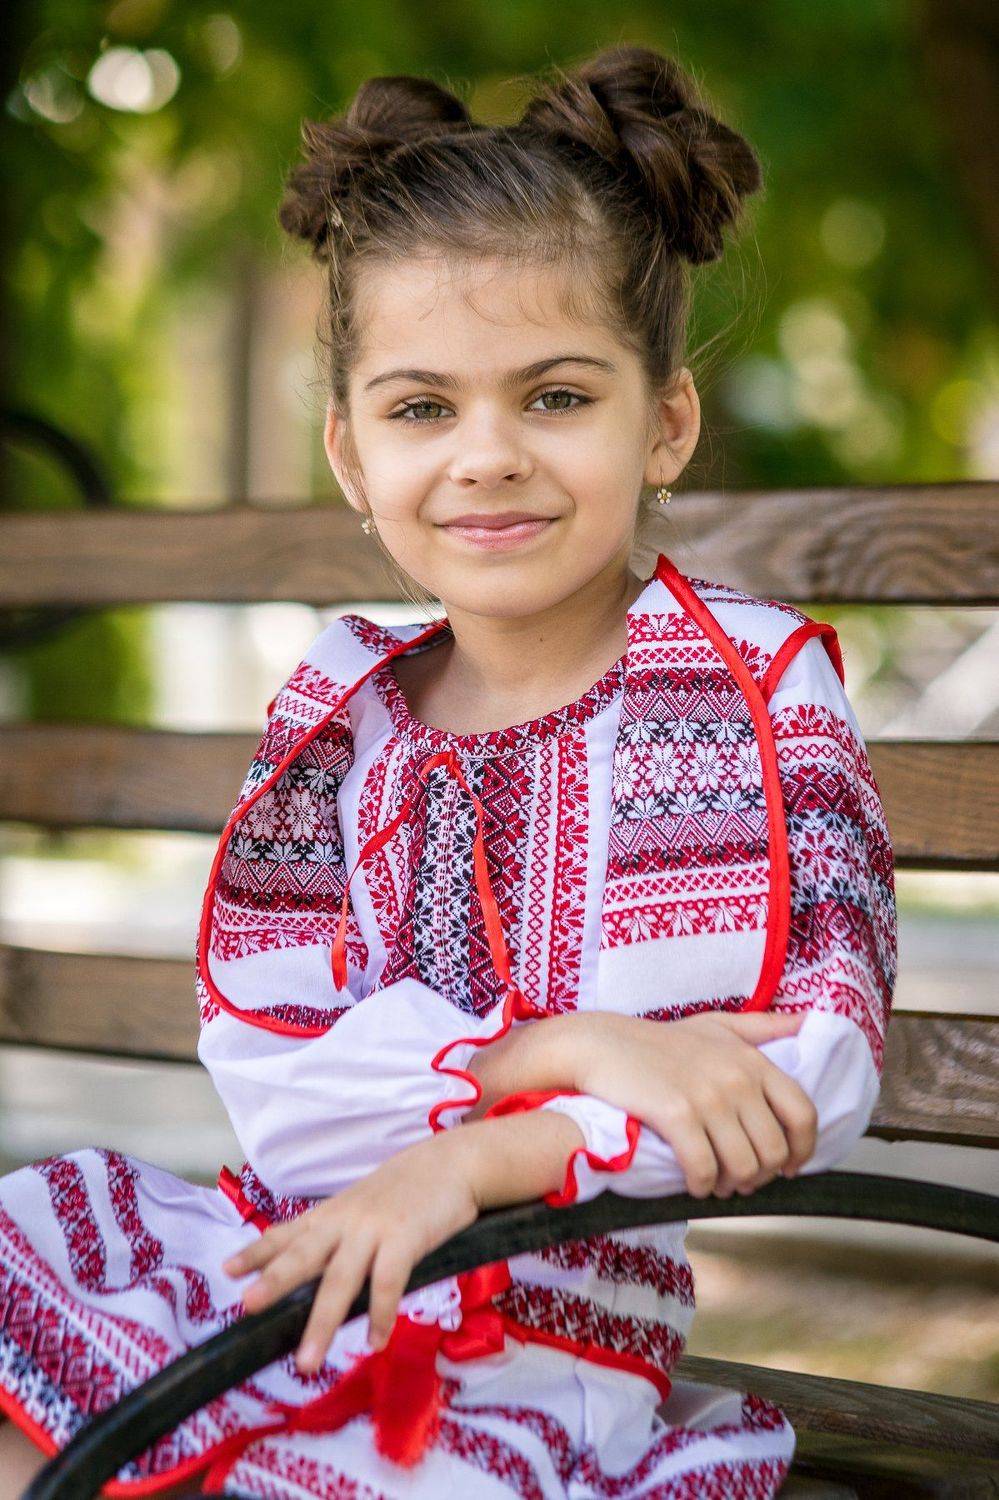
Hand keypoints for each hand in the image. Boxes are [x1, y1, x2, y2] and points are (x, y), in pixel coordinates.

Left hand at [221, 1131, 478, 1373]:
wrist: (453, 1163)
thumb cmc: (408, 1189)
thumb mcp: (364, 1204)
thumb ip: (339, 1232)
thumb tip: (315, 1267)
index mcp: (333, 1213)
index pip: (288, 1233)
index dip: (257, 1251)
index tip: (227, 1270)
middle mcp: (346, 1220)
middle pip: (304, 1255)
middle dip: (274, 1281)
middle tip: (246, 1306)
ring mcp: (374, 1229)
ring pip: (340, 1279)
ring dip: (322, 1322)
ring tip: (306, 1361)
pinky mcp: (405, 1238)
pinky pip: (387, 1282)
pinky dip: (380, 1315)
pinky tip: (375, 1342)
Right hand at [573, 1009, 818, 1199]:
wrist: (603, 1045)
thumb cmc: (660, 1041)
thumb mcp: (717, 1025)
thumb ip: (763, 1027)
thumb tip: (808, 1022)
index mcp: (752, 1060)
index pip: (802, 1113)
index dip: (802, 1149)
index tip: (788, 1166)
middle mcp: (736, 1077)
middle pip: (773, 1150)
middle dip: (760, 1175)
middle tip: (741, 1180)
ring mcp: (707, 1096)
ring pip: (743, 1166)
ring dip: (731, 1186)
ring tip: (717, 1184)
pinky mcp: (677, 1114)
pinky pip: (705, 1169)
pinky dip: (702, 1186)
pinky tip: (693, 1183)